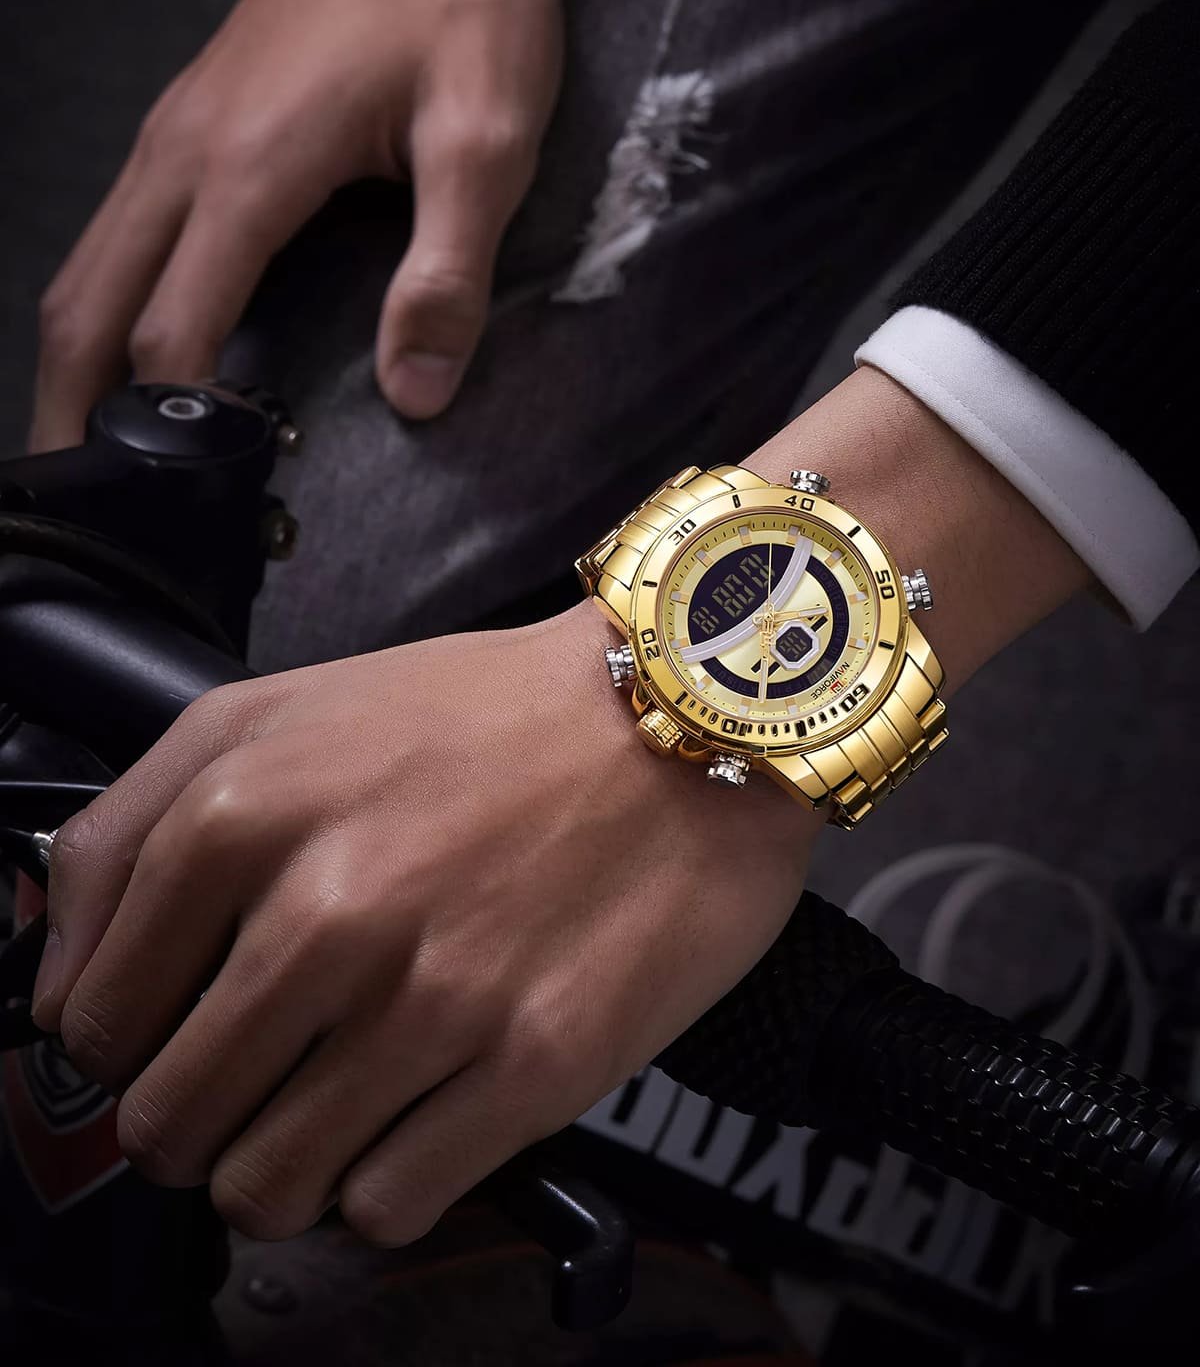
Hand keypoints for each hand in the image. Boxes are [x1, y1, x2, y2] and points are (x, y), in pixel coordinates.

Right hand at [31, 0, 562, 449]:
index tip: (203, 496)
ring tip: (104, 445)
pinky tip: (142, 342)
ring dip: (80, 360)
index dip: (180, 426)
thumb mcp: (484, 137)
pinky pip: (120, 231)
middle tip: (87, 500)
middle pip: (84, 309)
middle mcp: (180, 155)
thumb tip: (415, 394)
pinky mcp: (191, 116)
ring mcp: (173, 129)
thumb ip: (445, 270)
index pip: (171, 334)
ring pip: (88, 267)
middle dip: (75, 411)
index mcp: (245, 172)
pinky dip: (110, 303)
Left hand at [31, 605, 820, 1244]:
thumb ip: (139, 821)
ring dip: (280, 1170)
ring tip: (327, 1110)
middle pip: (169, 1122)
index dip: (121, 1047)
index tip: (163, 1040)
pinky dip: (383, 1185)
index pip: (91, 1018)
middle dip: (193, 1121)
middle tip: (251, 1083)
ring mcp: (431, 997)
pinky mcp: (531, 1066)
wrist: (678, 717)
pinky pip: (387, 1206)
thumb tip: (64, 966)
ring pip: (265, 1189)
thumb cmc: (486, 716)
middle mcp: (327, 910)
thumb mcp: (279, 708)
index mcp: (244, 813)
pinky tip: (413, 1116)